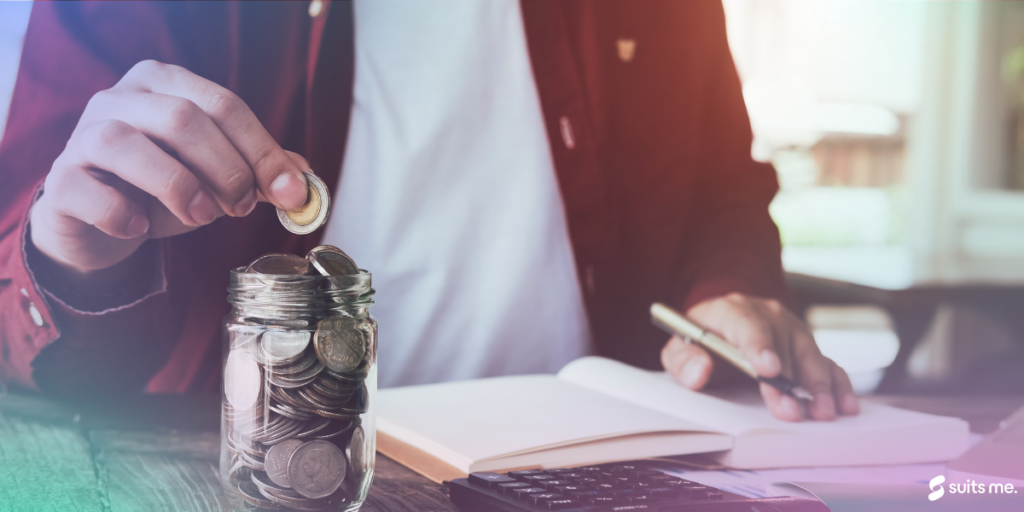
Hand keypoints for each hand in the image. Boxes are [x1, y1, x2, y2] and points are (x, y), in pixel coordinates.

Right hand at [29, 60, 309, 287]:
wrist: (99, 223)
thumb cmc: (163, 189)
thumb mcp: (219, 177)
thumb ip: (260, 173)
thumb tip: (306, 180)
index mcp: (166, 84)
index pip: (224, 105)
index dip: (264, 151)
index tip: (292, 193)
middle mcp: (120, 98)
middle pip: (183, 118)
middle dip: (226, 168)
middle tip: (242, 207)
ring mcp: (83, 135)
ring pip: (126, 143)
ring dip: (178, 186)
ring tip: (202, 216)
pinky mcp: (59, 179)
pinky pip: (86, 188)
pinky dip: (120, 213)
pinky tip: (140, 228)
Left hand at [660, 293, 858, 421]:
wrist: (722, 324)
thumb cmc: (700, 341)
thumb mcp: (679, 348)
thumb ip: (683, 360)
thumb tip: (700, 371)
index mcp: (732, 310)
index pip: (746, 325)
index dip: (758, 347)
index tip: (767, 370)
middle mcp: (767, 314)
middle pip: (782, 347)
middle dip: (788, 382)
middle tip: (792, 411)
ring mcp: (791, 329)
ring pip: (810, 355)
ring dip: (818, 385)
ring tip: (823, 412)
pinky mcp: (807, 345)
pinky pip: (827, 362)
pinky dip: (837, 383)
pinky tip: (845, 405)